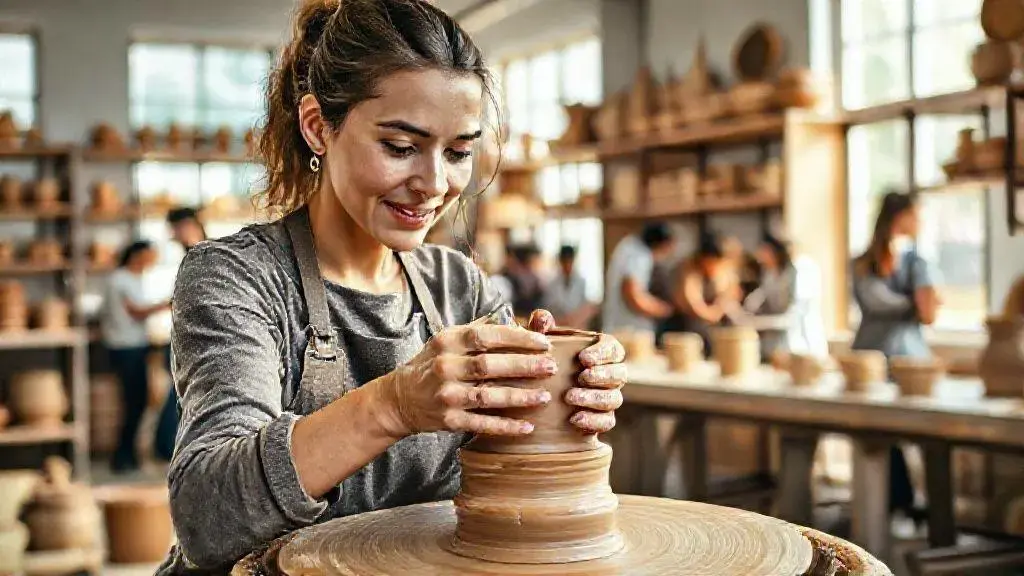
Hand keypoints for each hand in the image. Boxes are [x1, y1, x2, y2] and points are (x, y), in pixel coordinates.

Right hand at [374, 317, 554, 437]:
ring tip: (545, 397)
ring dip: (519, 397)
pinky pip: (481, 424)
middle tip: (551, 367)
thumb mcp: (446, 340)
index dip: (517, 338)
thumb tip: (513, 318)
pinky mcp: (448, 420)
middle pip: (489, 365)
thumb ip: (477, 329)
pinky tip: (527, 427)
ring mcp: (446, 395)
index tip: (543, 342)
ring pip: (487, 396)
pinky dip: (505, 426)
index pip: (486, 335)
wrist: (400, 399)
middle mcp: (445, 366)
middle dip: (524, 366)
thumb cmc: (432, 364)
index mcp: (447, 341)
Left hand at [527, 310, 624, 433]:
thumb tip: (542, 317)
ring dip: (594, 398)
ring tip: (571, 398)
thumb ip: (541, 329)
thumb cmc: (545, 361)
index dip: (602, 353)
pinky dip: (593, 421)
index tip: (583, 358)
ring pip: (614, 399)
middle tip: (581, 378)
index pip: (614, 349)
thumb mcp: (541, 344)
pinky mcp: (602, 419)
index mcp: (602, 353)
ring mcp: (608, 398)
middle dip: (602, 376)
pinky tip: (575, 419)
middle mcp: (611, 375)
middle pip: (619, 374)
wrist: (540, 393)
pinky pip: (607, 421)